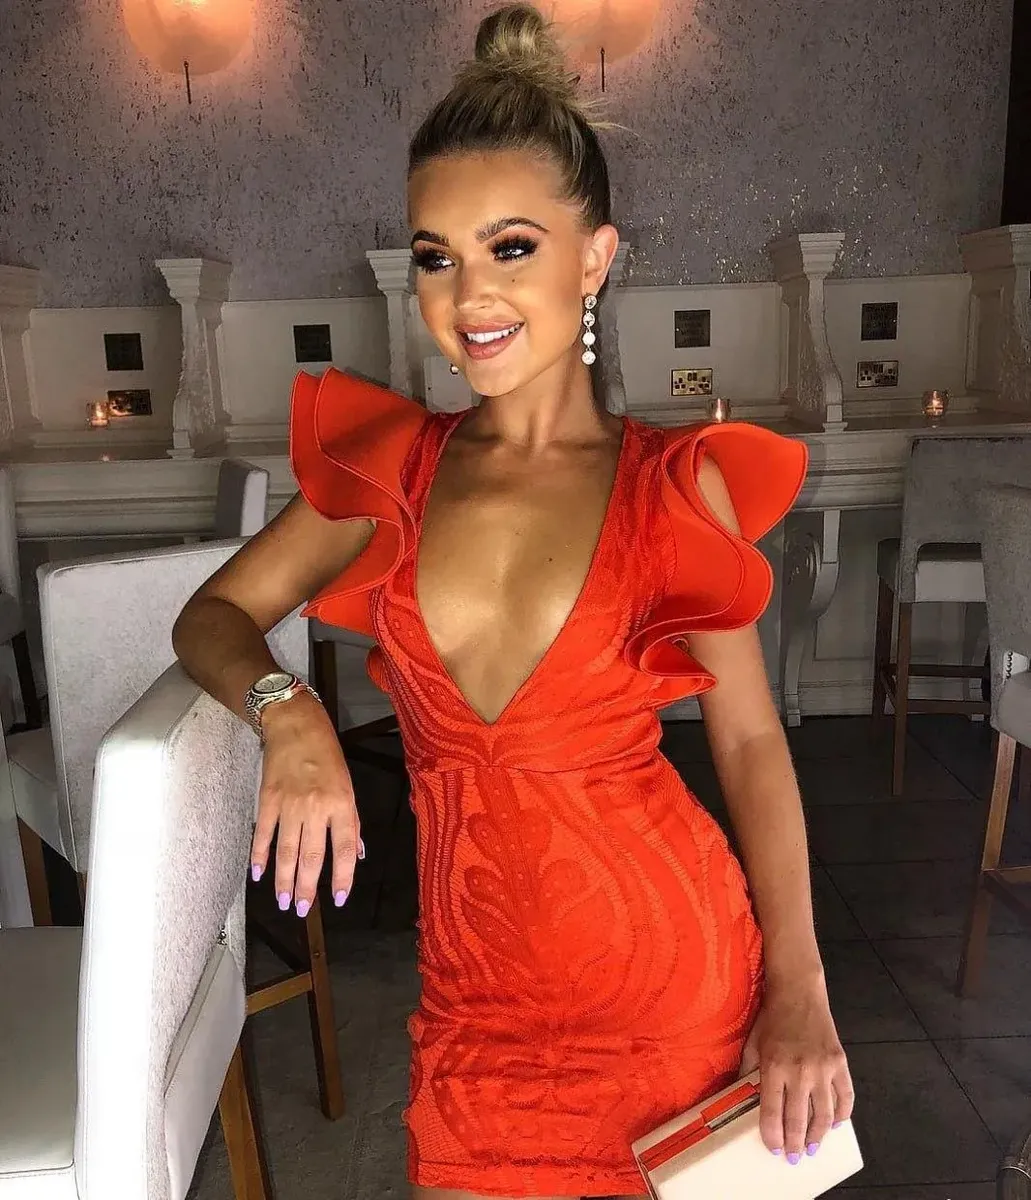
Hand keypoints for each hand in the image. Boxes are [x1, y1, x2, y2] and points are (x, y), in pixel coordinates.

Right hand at [250, 692, 363, 917]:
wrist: (295, 725)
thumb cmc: (327, 754)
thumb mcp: (348, 784)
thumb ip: (351, 820)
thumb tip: (356, 853)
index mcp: (342, 803)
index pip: (345, 849)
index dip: (342, 877)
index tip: (338, 899)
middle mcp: (316, 807)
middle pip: (311, 856)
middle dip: (306, 887)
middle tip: (302, 910)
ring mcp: (289, 805)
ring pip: (286, 851)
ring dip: (283, 880)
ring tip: (283, 902)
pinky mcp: (267, 800)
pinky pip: (263, 834)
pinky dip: (259, 856)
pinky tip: (259, 874)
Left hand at [739, 969, 853, 1162]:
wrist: (799, 993)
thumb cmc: (772, 1019)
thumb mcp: (752, 1044)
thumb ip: (747, 1073)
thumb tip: (738, 1098)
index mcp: (774, 1067)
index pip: (772, 1112)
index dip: (772, 1136)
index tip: (773, 1149)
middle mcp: (799, 1071)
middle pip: (798, 1120)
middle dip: (795, 1144)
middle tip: (793, 1158)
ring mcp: (823, 1068)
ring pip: (824, 1115)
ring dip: (818, 1136)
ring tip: (812, 1148)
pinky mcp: (840, 1063)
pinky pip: (845, 1097)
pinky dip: (842, 1114)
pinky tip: (835, 1125)